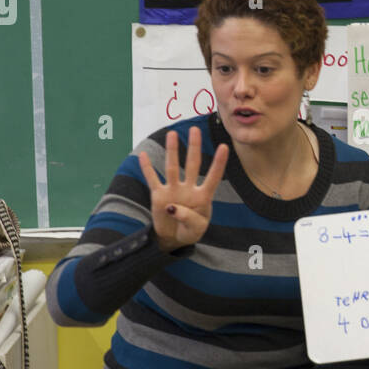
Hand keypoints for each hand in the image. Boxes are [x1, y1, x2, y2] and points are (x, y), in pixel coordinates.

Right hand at [138, 129, 228, 251]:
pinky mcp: (158, 196)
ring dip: (172, 151)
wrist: (173, 238)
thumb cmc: (190, 232)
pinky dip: (147, 168)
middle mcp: (188, 189)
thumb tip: (173, 207)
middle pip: (192, 165)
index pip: (213, 177)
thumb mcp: (196, 230)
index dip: (218, 163)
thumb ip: (189, 218)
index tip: (224, 147)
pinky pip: (152, 179)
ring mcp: (173, 190)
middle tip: (195, 129)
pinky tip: (143, 155)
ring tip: (172, 134)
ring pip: (172, 168)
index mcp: (203, 196)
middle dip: (194, 147)